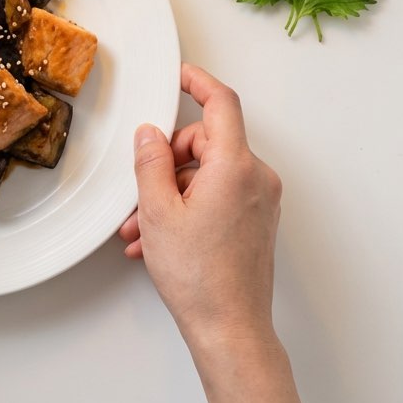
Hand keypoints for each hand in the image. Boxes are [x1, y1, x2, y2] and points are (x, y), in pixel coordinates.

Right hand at [119, 64, 312, 402]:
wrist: (230, 328)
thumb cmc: (200, 277)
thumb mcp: (158, 211)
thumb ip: (151, 163)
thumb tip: (149, 135)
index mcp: (235, 167)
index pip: (221, 103)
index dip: (197, 82)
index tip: (180, 75)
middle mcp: (256, 178)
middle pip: (208, 142)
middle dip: (169, 160)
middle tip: (141, 189)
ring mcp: (260, 201)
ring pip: (208, 175)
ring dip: (172, 192)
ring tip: (143, 228)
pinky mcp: (258, 221)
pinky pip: (219, 197)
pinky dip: (189, 208)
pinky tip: (160, 238)